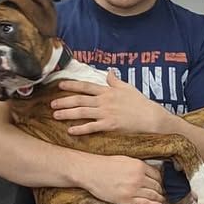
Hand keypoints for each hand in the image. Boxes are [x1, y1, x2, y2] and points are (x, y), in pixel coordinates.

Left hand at [52, 71, 166, 135]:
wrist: (152, 118)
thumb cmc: (141, 103)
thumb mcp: (128, 88)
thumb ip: (116, 81)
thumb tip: (109, 73)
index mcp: (108, 91)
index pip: (86, 86)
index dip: (72, 85)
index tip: (60, 85)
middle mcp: (104, 101)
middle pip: (80, 100)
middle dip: (64, 101)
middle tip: (51, 104)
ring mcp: (106, 113)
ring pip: (82, 112)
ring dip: (67, 114)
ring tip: (55, 115)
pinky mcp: (110, 125)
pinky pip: (91, 127)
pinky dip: (80, 129)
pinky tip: (70, 131)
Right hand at [83, 155, 163, 203]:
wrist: (90, 171)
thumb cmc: (105, 165)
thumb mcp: (125, 160)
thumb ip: (138, 166)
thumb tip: (149, 173)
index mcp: (139, 166)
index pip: (157, 175)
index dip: (160, 180)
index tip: (161, 183)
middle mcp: (138, 178)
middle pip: (156, 186)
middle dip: (160, 190)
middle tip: (162, 193)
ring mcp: (133, 189)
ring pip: (152, 195)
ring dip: (159, 198)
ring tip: (161, 200)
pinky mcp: (126, 199)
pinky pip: (144, 203)